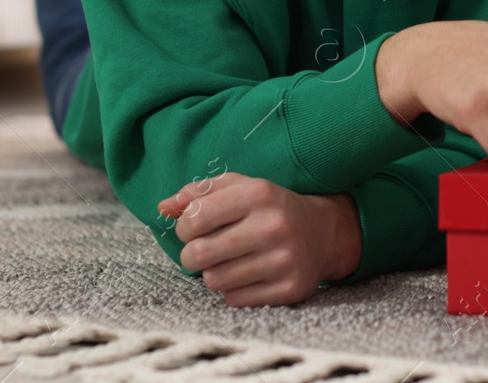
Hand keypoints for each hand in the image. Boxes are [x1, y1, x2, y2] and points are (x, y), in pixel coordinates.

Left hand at [157, 172, 360, 305]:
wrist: (324, 233)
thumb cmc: (271, 208)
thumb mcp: (241, 188)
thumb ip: (200, 192)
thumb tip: (163, 207)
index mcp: (259, 194)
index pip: (195, 217)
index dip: (184, 226)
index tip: (194, 228)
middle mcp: (273, 226)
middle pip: (199, 254)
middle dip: (192, 254)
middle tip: (203, 249)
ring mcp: (283, 260)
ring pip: (214, 280)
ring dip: (214, 272)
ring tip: (229, 261)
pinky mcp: (289, 289)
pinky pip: (234, 299)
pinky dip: (233, 290)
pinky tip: (248, 274)